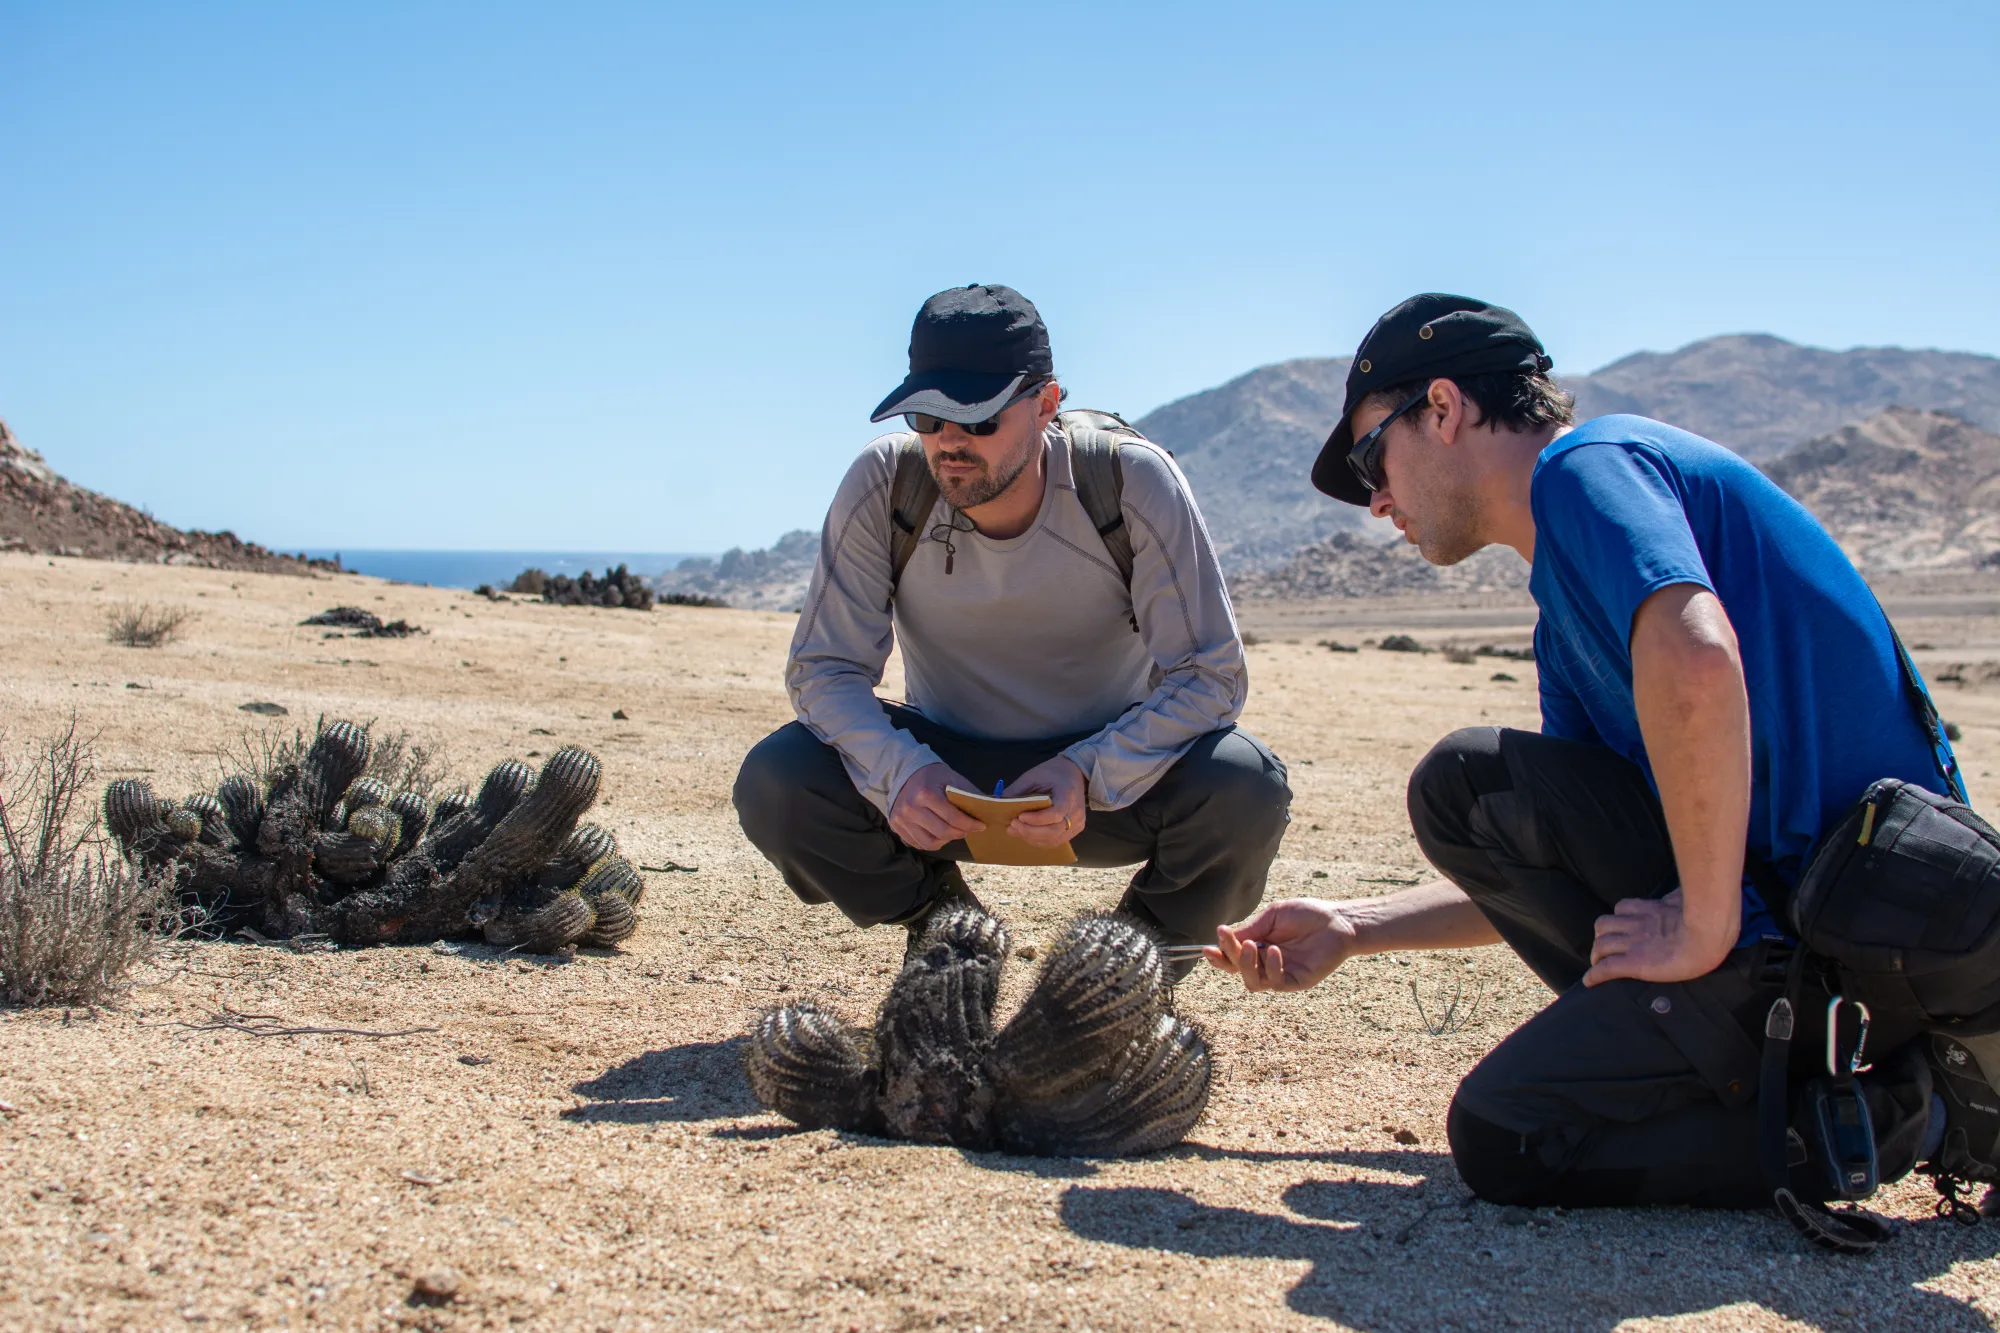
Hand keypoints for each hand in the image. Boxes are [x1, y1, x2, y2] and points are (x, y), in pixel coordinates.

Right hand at [887, 762, 984, 851]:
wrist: (905, 773)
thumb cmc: (933, 776)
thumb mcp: (953, 779)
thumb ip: (969, 796)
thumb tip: (989, 811)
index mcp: (925, 794)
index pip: (953, 818)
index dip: (970, 825)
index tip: (981, 826)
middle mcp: (911, 808)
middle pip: (942, 832)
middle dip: (961, 833)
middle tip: (968, 830)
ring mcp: (901, 819)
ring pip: (930, 843)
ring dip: (946, 840)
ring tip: (953, 832)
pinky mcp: (896, 826)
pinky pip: (918, 843)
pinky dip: (932, 842)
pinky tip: (939, 833)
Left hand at [1001, 756, 1086, 848]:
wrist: (1075, 773)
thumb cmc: (1053, 772)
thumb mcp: (1033, 775)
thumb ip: (1018, 790)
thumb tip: (998, 804)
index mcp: (1068, 794)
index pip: (1055, 814)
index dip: (1036, 819)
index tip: (1019, 816)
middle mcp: (1076, 812)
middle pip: (1053, 831)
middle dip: (1030, 831)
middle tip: (1012, 825)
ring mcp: (1077, 823)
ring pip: (1053, 839)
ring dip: (1032, 838)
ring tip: (1015, 830)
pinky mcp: (1074, 830)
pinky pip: (1056, 841)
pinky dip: (1039, 840)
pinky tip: (1026, 834)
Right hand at [1206, 898, 1359, 992]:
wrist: (1338, 921)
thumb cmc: (1307, 914)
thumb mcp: (1272, 916)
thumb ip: (1250, 928)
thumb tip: (1224, 936)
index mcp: (1258, 946)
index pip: (1232, 956)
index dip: (1219, 955)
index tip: (1209, 946)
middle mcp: (1265, 963)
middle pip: (1237, 970)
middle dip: (1228, 956)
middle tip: (1228, 939)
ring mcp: (1280, 974)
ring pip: (1252, 982)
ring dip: (1245, 965)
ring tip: (1250, 946)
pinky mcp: (1296, 981)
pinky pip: (1275, 982)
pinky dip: (1270, 967)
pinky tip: (1275, 951)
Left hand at [1582, 888, 1733, 985]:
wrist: (1708, 934)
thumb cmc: (1708, 917)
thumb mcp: (1689, 900)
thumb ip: (1680, 897)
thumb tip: (1683, 892)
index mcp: (1651, 910)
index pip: (1623, 908)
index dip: (1617, 919)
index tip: (1616, 929)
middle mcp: (1637, 924)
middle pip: (1604, 925)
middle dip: (1601, 936)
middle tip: (1605, 949)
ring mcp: (1634, 943)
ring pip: (1601, 944)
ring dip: (1597, 953)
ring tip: (1599, 963)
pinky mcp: (1634, 963)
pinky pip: (1606, 968)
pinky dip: (1595, 975)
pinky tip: (1589, 982)